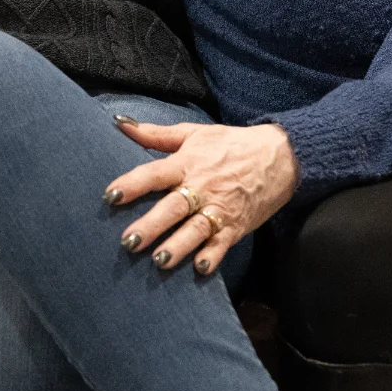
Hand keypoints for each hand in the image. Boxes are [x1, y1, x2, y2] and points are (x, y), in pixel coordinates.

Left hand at [103, 121, 297, 275]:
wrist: (281, 156)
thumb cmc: (231, 144)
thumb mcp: (193, 133)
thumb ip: (154, 133)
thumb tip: (118, 122)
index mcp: (187, 163)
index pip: (155, 173)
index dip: (132, 184)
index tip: (110, 196)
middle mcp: (202, 187)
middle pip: (173, 207)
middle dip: (151, 225)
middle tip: (128, 241)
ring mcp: (220, 208)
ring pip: (195, 229)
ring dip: (178, 246)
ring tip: (159, 261)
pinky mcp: (236, 226)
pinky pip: (222, 244)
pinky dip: (212, 257)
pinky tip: (199, 269)